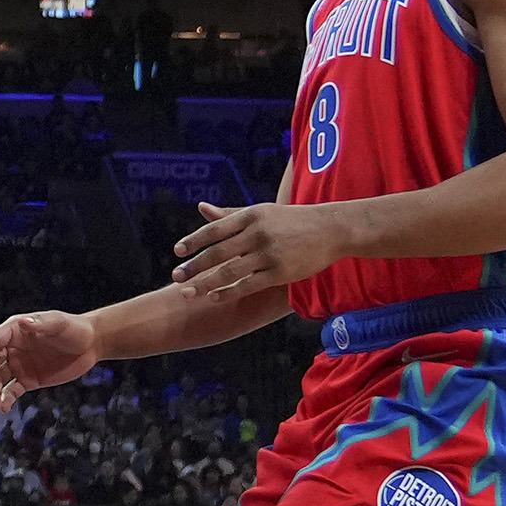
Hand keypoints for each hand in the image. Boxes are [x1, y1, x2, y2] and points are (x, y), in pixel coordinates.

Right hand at [0, 309, 99, 407]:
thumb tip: (24, 322)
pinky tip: (3, 408)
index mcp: (15, 331)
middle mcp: (13, 348)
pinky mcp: (29, 380)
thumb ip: (41, 324)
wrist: (91, 345)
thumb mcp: (58, 323)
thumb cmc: (74, 328)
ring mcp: (19, 365)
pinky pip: (12, 391)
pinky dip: (6, 400)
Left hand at [173, 201, 344, 298]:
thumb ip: (229, 214)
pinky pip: (249, 285)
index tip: (178, 252)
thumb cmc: (291, 220)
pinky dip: (229, 292)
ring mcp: (269, 254)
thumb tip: (201, 207)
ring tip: (187, 293)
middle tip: (175, 276)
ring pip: (230, 271)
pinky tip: (214, 297)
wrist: (330, 229)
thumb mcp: (260, 211)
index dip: (194, 241)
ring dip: (205, 283)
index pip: (215, 229)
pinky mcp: (280, 272)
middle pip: (218, 252)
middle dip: (194, 266)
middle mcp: (257, 233)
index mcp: (250, 216)